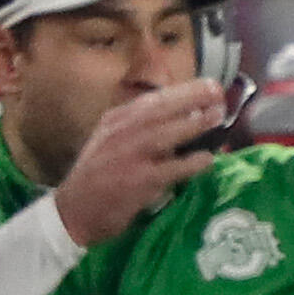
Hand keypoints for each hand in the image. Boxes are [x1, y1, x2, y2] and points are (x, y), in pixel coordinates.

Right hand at [53, 80, 235, 243]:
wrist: (75, 209)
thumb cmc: (101, 174)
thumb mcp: (113, 140)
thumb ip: (141, 127)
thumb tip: (186, 116)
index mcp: (116, 120)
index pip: (153, 100)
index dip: (183, 91)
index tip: (209, 85)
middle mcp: (120, 132)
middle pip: (159, 109)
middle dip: (191, 97)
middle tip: (218, 91)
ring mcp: (128, 155)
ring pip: (164, 134)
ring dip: (194, 124)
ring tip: (218, 117)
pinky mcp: (137, 180)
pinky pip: (170, 169)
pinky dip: (190, 163)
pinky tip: (208, 159)